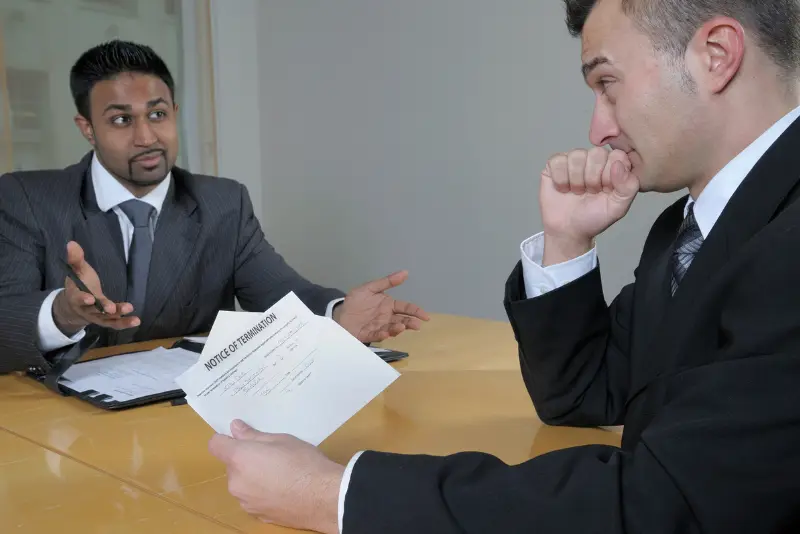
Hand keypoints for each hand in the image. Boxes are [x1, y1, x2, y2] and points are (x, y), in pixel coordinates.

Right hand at [52, 241, 139, 334]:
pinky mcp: (106, 320)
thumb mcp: (77, 270)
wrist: (76, 304)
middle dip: (103, 309)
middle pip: (94, 310)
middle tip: (111, 309)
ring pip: (107, 319)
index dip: (83, 299)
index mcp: (75, 296)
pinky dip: (125, 323)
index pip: (78, 298)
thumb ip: (76, 259)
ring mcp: (97, 316)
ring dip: (119, 318)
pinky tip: (136, 321)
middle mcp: (86, 309)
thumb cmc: (79, 284)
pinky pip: (115, 323)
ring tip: (132, 316)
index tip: (90, 298)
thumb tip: (72, 243)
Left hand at [208, 420, 342, 533]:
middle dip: (245, 459)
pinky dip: (262, 493)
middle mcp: (235, 482)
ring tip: (280, 474)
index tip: (241, 437)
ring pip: (241, 483)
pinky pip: (252, 498)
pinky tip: (283, 490)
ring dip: (252, 477)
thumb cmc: (304, 462)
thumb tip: (235, 427)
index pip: (215, 445)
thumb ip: (253, 435)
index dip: (225, 439)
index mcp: (239, 458)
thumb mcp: (281, 440)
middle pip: (231, 465)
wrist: (323, 497)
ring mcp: (245, 501)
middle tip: (271, 455)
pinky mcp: (257, 514)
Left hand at [333, 270, 428, 342]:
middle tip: (417, 325)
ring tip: (401, 327)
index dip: (416, 311)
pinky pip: (376, 335)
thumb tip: (405, 272)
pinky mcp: (368, 335)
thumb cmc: (356, 302)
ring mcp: (379, 327)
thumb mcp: (370, 288)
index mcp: (389, 306)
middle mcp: (387, 318)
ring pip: (391, 329)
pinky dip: (382, 334)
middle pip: (402, 320)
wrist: (340, 314)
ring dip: (397, 329)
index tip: (425, 316)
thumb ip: (387, 282)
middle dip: (410, 323)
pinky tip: (386, 332)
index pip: (405, 308)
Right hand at [540, 148, 639, 264]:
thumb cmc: (593, 218)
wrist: (568, 231)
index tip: (606, 190)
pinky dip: (560, 179)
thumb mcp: (618, 207)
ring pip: (576, 155)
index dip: (611, 174)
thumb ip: (628, 187)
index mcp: (612, 166)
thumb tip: (618, 164)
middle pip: (596, 153)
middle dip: (593, 178)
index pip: (617, 155)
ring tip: (576, 192)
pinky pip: (558, 161)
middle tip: (590, 193)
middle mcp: (594, 159)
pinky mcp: (554, 164)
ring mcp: (573, 160)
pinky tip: (563, 188)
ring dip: (576, 180)